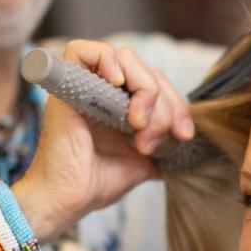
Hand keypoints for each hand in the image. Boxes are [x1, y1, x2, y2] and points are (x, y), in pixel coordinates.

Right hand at [11, 40, 194, 239]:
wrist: (68, 200)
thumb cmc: (96, 184)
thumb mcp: (142, 162)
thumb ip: (161, 146)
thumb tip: (184, 143)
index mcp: (119, 104)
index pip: (158, 84)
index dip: (177, 105)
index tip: (183, 135)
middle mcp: (102, 91)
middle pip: (147, 71)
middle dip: (165, 104)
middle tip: (153, 140)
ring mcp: (84, 85)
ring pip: (126, 58)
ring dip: (144, 91)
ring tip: (138, 125)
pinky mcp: (66, 85)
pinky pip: (83, 50)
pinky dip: (107, 60)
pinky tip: (118, 84)